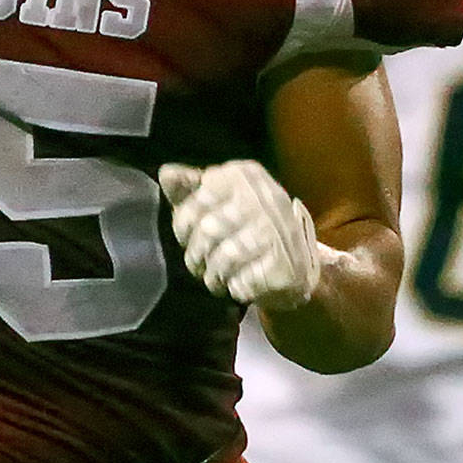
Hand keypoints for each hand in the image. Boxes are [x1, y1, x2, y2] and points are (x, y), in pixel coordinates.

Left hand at [158, 159, 322, 309]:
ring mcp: (278, 231)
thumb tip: (166, 173)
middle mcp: (264, 197)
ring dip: (214, 276)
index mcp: (243, 175)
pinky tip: (241, 284)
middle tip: (198, 265)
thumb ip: (190, 187)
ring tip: (216, 278)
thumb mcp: (218, 200)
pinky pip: (242, 281)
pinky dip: (236, 288)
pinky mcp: (284, 264)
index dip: (183, 228)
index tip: (186, 238)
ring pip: (224, 258)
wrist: (295, 263)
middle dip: (196, 256)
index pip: (195, 203)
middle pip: (207, 231)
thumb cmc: (247, 226)